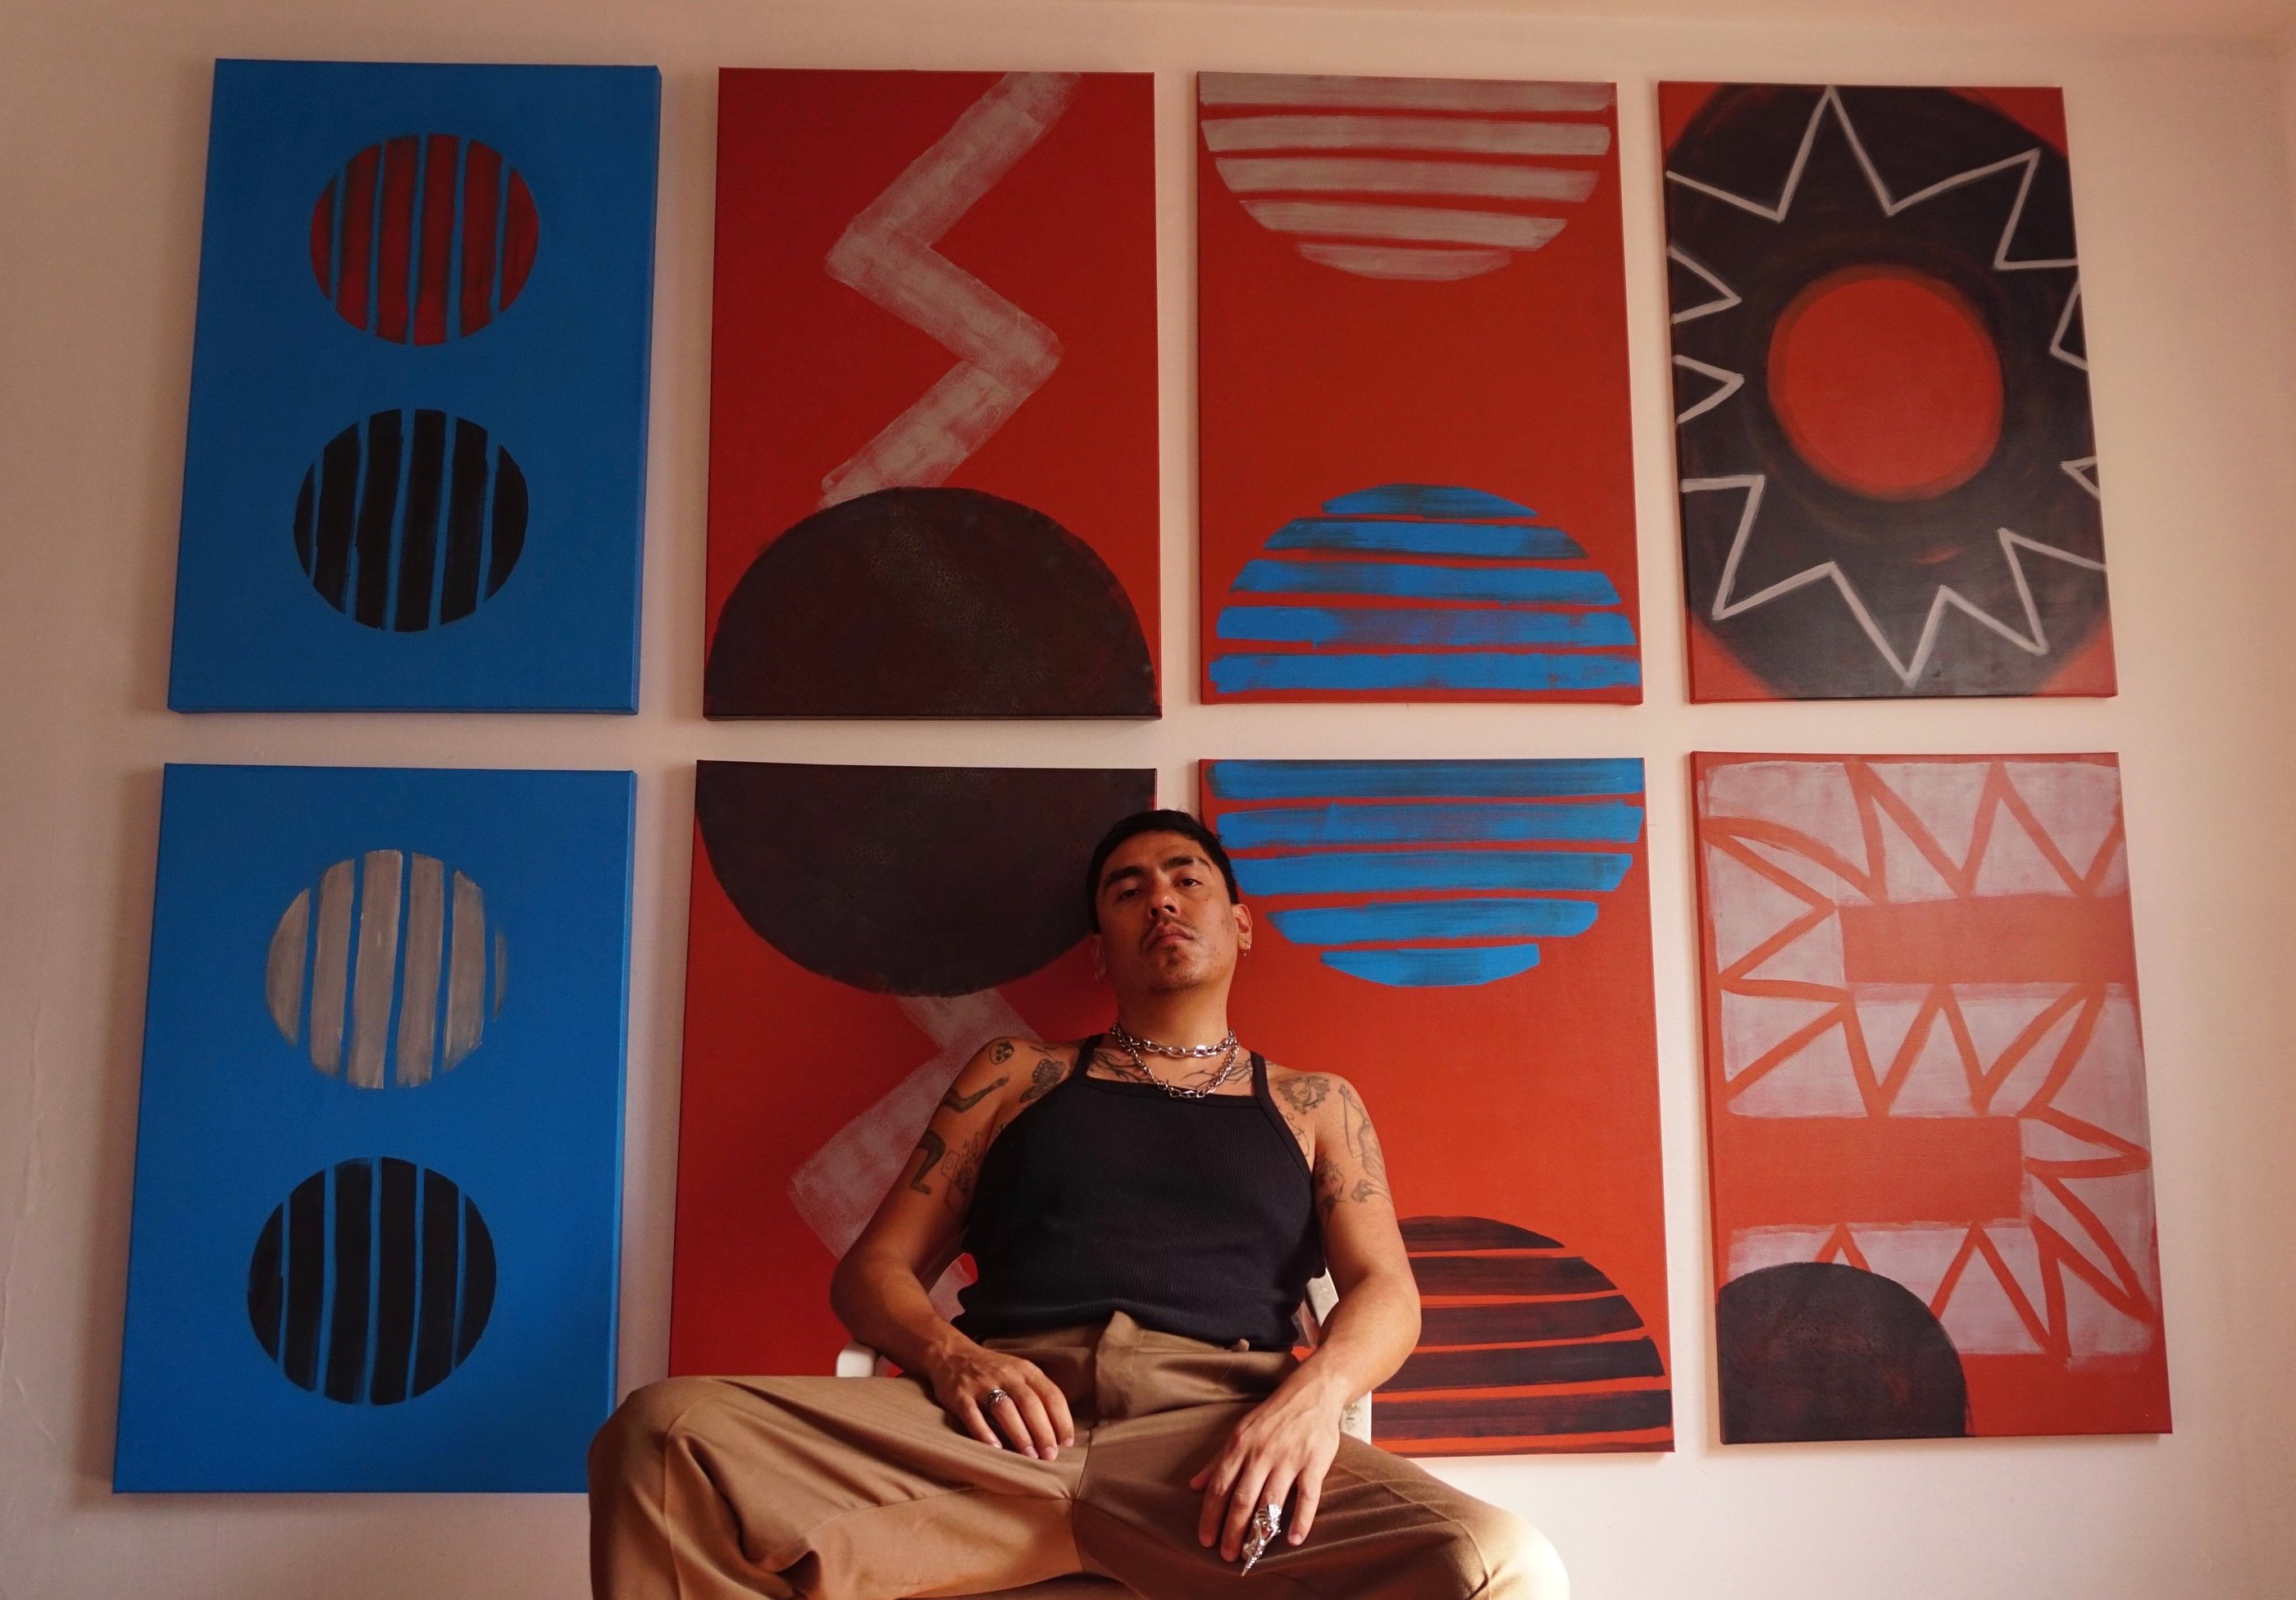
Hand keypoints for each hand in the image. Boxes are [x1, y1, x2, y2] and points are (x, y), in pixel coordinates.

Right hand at [920, 1339, 1074, 1460]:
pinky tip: (995, 1448)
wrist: (951, 1353)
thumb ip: (1037, 1393)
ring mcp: (982, 1383)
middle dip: (1043, 1431)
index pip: (1051, 1394)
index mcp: (1026, 1370)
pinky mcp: (960, 1395)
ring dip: (1019, 1434)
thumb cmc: (993, 1370)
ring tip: (1030, 1456)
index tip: (1067, 1442)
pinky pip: (973, 1415)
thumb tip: (1058, 1430)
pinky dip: (985, 1432)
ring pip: (1005, 1409)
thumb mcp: (1019, 1372)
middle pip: (1030, 1403)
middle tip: (1050, 1455)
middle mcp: (1006, 1374)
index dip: (1061, 1419)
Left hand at [1189, 1378, 1344, 1561]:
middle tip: (1227, 1555)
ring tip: (1252, 1553)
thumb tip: (1193, 1486)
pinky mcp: (1314, 1463)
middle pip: (1242, 1499)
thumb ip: (1217, 1460)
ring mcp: (1289, 1459)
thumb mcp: (1240, 1431)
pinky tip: (1293, 1539)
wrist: (1311, 1392)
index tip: (1205, 1540)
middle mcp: (1261, 1454)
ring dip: (1260, 1531)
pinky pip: (1307, 1496)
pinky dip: (1300, 1519)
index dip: (1210, 1516)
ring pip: (1270, 1501)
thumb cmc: (1272, 1416)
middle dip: (1231, 1530)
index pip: (1219, 1487)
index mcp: (1240, 1446)